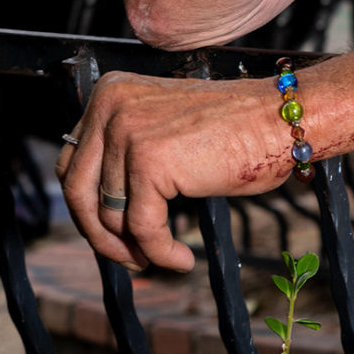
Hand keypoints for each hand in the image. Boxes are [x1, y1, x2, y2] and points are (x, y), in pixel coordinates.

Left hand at [55, 71, 287, 272]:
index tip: (113, 234)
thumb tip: (94, 211)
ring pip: (107, 215)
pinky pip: (141, 228)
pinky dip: (159, 252)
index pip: (73, 163)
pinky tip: (180, 260)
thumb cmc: (235, 128)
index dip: (87, 208)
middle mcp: (110, 106)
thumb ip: (124, 151)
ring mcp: (127, 131)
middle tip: (131, 258)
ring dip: (131, 248)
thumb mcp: (163, 127)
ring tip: (158, 258)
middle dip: (100, 235)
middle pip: (77, 191)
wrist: (281, 118)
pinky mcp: (148, 162)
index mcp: (109, 92)